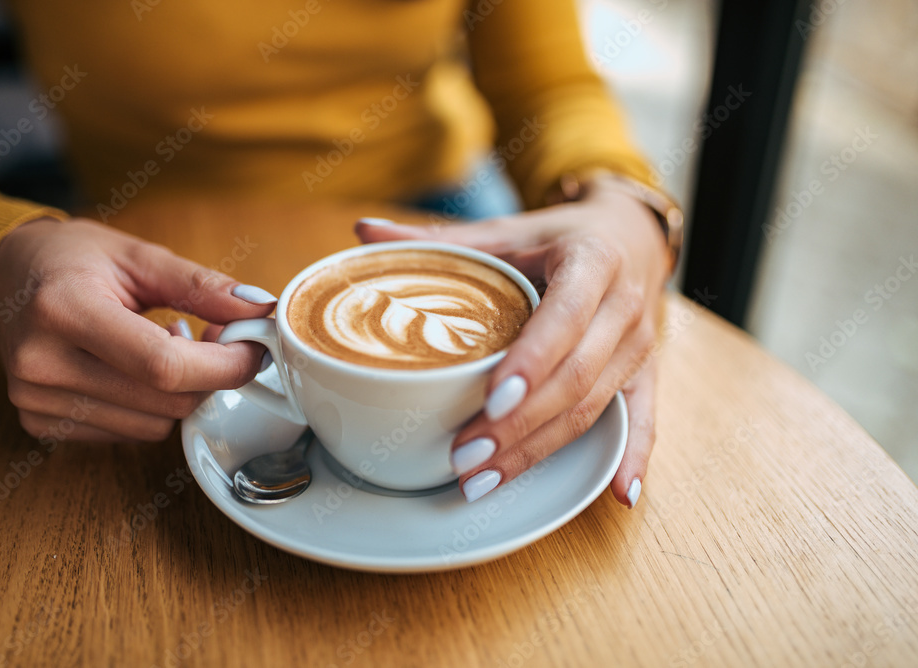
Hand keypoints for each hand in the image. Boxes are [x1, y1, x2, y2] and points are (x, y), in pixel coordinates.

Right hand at [0, 218, 275, 442]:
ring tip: (168, 343)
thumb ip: (201, 286)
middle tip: (217, 336)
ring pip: (153, 425)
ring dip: (180, 392)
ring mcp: (35, 400)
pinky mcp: (40, 423)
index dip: (224, 365)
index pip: (163, 365)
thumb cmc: (71, 259)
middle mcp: (42, 363)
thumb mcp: (139, 256)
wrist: (5, 274)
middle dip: (211, 375)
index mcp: (64, 310)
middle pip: (165, 401)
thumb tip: (259, 310)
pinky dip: (150, 405)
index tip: (254, 348)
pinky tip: (137, 368)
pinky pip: (128, 432)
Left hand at [355, 186, 669, 506]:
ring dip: (541, 449)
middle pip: (576, 377)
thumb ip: (439, 237)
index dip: (531, 361)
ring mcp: (640, 344)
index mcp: (592, 260)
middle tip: (465, 457)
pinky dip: (634, 456)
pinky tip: (619, 493)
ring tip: (485, 479)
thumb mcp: (506, 230)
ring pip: (595, 406)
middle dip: (519, 425)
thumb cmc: (560, 236)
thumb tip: (364, 232)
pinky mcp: (645, 371)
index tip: (491, 399)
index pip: (564, 317)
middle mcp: (623, 306)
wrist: (630, 235)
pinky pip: (643, 418)